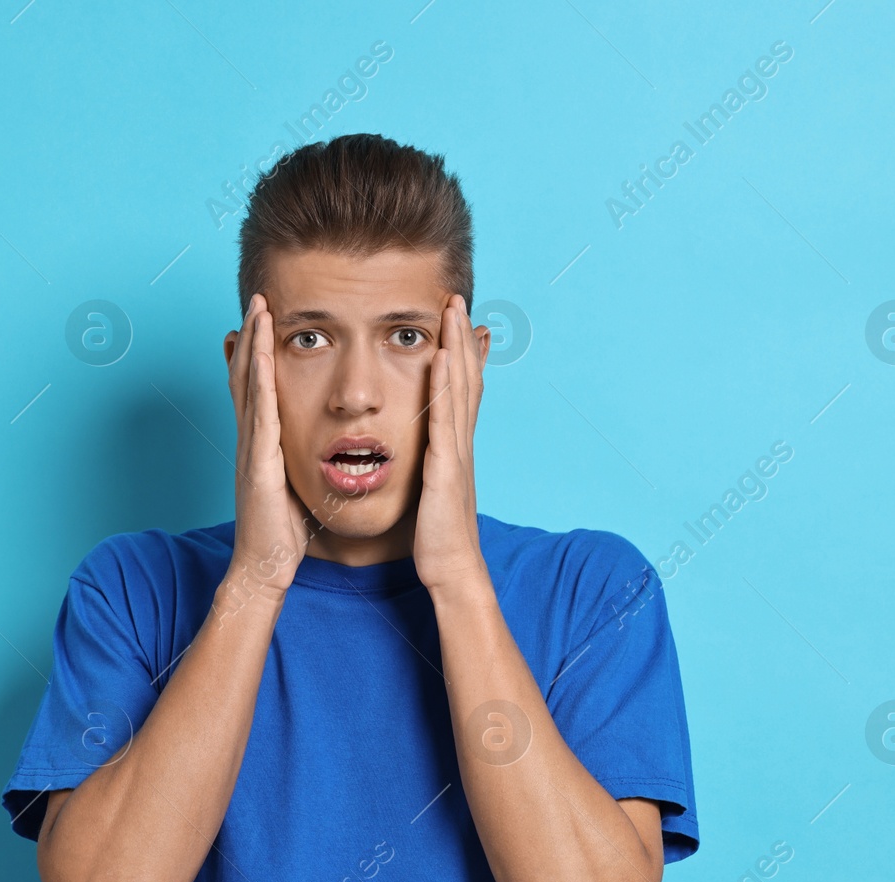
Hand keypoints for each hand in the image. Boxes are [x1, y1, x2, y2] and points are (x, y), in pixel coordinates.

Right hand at [226, 294, 310, 598]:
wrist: (265, 566)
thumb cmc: (283, 532)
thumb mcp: (296, 484)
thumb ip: (300, 460)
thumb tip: (320, 446)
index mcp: (262, 442)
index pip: (258, 387)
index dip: (258, 351)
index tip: (263, 318)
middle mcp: (251, 439)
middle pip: (247, 375)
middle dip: (252, 335)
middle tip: (257, 298)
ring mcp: (251, 448)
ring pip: (250, 386)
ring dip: (253, 345)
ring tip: (257, 310)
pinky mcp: (258, 462)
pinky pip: (259, 414)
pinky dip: (260, 382)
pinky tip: (263, 357)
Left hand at [413, 294, 489, 594]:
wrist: (452, 570)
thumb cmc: (439, 538)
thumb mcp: (435, 493)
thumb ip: (432, 467)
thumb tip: (430, 454)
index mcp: (454, 448)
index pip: (461, 392)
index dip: (463, 356)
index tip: (461, 323)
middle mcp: (460, 443)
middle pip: (464, 380)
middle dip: (461, 338)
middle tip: (456, 299)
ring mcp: (455, 452)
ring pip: (458, 390)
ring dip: (455, 347)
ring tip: (450, 311)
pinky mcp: (444, 466)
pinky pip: (443, 418)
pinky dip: (443, 386)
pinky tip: (438, 359)